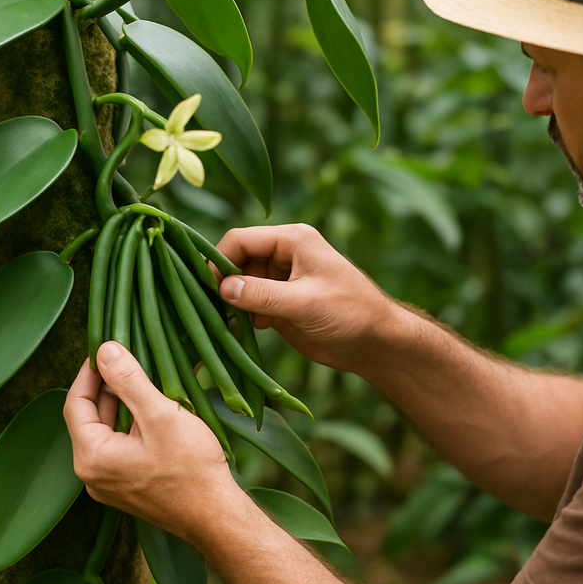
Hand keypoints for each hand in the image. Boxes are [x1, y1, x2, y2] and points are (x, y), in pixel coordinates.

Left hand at [63, 341, 243, 541]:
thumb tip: (105, 350)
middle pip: (91, 418)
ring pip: (108, 432)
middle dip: (108, 386)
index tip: (104, 349)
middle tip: (127, 358)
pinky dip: (133, 424)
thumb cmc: (190, 467)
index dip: (88, 373)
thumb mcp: (159, 415)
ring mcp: (110, 485)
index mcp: (91, 457)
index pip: (76, 404)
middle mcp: (93, 475)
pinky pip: (122, 448)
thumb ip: (128, 380)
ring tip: (143, 378)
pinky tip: (153, 408)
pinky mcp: (129, 488)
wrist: (215, 516)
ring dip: (123, 404)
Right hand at [216, 224, 401, 373]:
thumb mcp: (305, 303)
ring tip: (225, 322)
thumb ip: (262, 294)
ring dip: (231, 302)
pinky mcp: (282, 304)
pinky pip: (251, 304)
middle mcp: (284, 255)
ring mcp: (282, 280)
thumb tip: (222, 288)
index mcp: (292, 240)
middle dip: (222, 283)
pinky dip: (243, 316)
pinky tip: (245, 331)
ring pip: (241, 284)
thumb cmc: (351, 314)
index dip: (219, 260)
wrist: (377, 344)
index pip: (241, 239)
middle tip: (209, 309)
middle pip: (237, 260)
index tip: (205, 288)